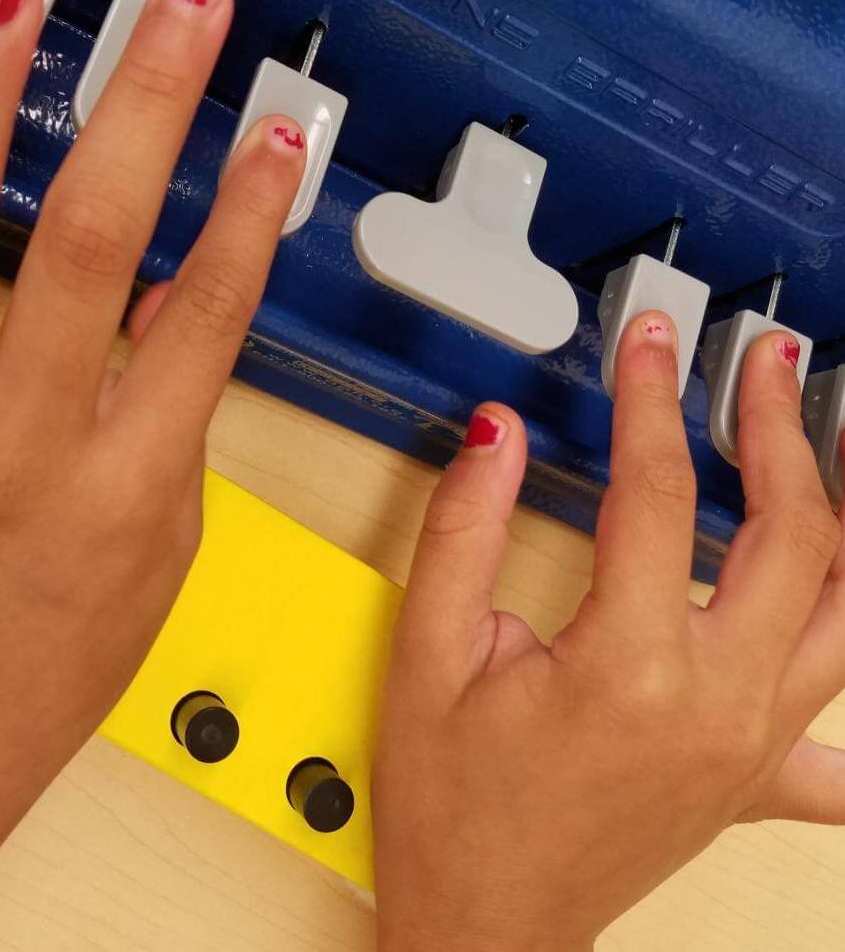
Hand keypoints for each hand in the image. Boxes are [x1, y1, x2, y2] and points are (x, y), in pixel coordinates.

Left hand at [0, 0, 303, 948]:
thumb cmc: (35, 680)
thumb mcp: (150, 566)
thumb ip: (169, 440)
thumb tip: (169, 325)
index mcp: (128, 495)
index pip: (208, 314)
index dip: (249, 208)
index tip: (274, 131)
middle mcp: (22, 452)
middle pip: (93, 243)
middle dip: (145, 103)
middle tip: (178, 8)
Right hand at [373, 312, 844, 949]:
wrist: (483, 921)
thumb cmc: (452, 801)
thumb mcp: (431, 652)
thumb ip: (465, 529)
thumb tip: (497, 435)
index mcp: (630, 669)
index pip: (661, 494)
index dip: (653, 400)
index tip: (653, 341)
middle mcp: (719, 705)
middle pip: (796, 535)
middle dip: (780, 430)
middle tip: (765, 365)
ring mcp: (754, 743)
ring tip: (837, 445)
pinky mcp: (757, 773)